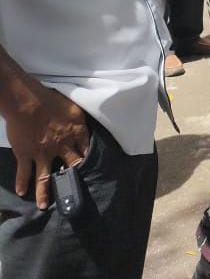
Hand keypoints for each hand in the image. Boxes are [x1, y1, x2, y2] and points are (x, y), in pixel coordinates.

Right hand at [6, 83, 88, 209]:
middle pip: (71, 166)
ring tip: (44, 207)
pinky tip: (21, 192)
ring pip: (44, 177)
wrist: (27, 101)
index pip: (86, 150)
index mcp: (76, 133)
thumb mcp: (74, 109)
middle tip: (76, 193)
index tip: (92, 169)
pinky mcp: (25, 154)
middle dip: (74, 179)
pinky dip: (21, 183)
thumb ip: (79, 122)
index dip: (89, 159)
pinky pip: (24, 172)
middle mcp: (62, 146)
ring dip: (44, 192)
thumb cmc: (51, 100)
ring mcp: (43, 153)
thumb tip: (83, 129)